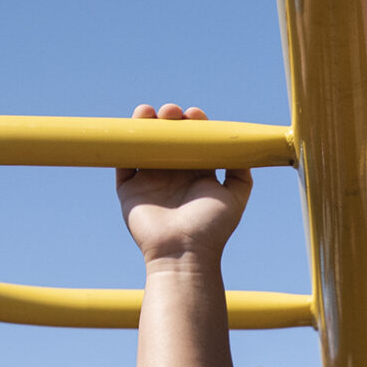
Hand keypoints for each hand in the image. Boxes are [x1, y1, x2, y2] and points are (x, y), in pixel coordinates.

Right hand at [116, 105, 252, 263]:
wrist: (183, 252)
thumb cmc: (212, 228)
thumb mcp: (235, 197)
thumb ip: (240, 172)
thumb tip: (242, 147)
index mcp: (196, 173)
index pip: (193, 140)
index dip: (194, 123)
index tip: (195, 116)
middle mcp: (173, 174)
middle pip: (168, 137)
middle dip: (170, 118)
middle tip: (172, 114)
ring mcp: (150, 181)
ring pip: (145, 144)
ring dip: (146, 124)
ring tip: (150, 113)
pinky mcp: (129, 190)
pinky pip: (123, 161)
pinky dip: (126, 143)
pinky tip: (134, 129)